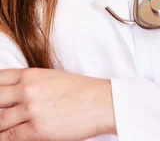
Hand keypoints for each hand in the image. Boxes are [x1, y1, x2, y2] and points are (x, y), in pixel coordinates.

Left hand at [0, 67, 115, 139]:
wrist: (100, 102)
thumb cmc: (79, 90)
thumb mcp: (51, 78)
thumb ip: (29, 84)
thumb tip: (12, 97)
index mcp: (30, 74)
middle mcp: (27, 89)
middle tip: (0, 116)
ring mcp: (31, 109)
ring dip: (0, 126)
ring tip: (3, 128)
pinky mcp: (36, 130)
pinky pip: (9, 138)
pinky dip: (5, 138)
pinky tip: (7, 137)